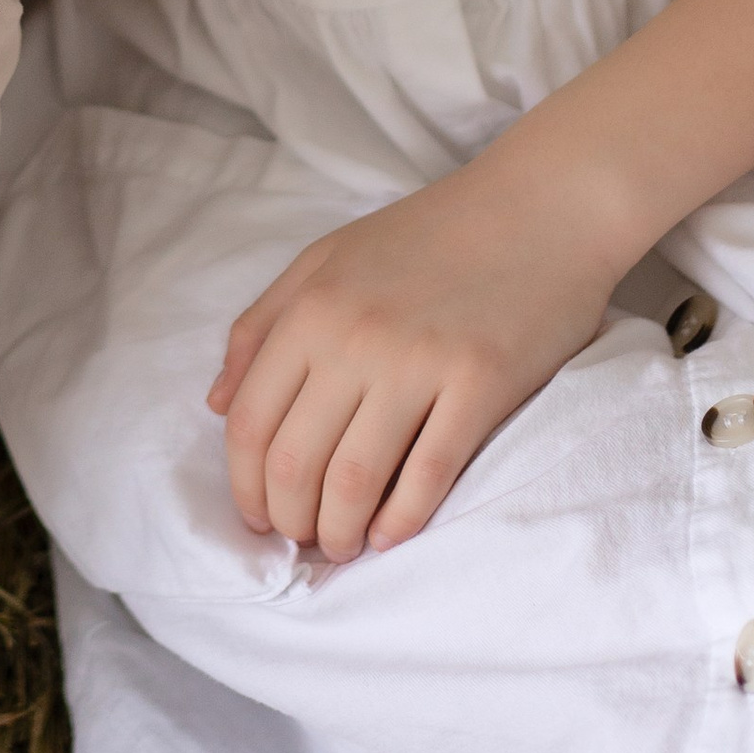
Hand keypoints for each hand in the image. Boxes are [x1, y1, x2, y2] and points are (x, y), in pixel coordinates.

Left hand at [210, 166, 614, 559]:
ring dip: (339, 532)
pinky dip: (401, 521)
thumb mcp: (326, 259)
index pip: (251, 423)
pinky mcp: (480, 385)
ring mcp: (419, 363)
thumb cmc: (428, 235)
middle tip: (302, 538)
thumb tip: (216, 405)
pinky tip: (391, 536)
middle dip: (289, 519)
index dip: (245, 485)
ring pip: (354, 481)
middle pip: (295, 462)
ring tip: (342, 544)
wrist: (537, 207)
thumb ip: (263, 326)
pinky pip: (427, 476)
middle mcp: (355, 337)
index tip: (257, 515)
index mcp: (311, 308)